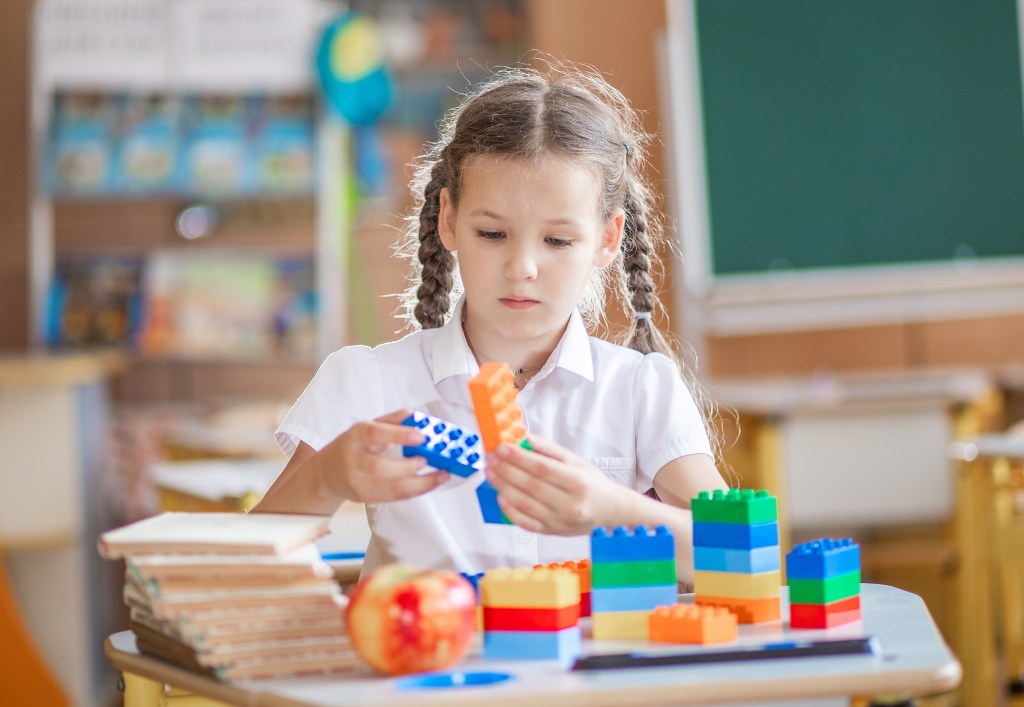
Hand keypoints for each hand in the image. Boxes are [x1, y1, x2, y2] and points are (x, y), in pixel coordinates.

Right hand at [319, 409, 448, 503]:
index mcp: (355, 436)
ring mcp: (357, 483)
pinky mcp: (365, 498)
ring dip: (420, 484)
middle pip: (379, 468)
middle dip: (408, 466)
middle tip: (427, 459)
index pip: (374, 433)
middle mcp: (353, 460)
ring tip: (440, 475)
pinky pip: (394, 497)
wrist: (327, 473)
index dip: (399, 435)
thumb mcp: (368, 426)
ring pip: (390, 488)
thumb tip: (415, 415)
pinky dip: (415, 491)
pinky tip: (430, 484)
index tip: (421, 436)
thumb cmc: (353, 445)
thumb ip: (392, 420)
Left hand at [485, 434, 622, 535]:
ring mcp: (560, 522)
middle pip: (531, 486)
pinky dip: (510, 510)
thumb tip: (522, 437)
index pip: (543, 469)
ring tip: (491, 473)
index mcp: (578, 482)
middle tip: (491, 458)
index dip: (519, 458)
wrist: (610, 511)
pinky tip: (500, 496)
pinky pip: (526, 523)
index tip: (501, 448)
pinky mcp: (552, 532)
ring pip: (525, 504)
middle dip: (507, 470)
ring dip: (503, 487)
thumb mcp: (576, 460)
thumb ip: (548, 449)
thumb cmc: (592, 483)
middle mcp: (570, 504)